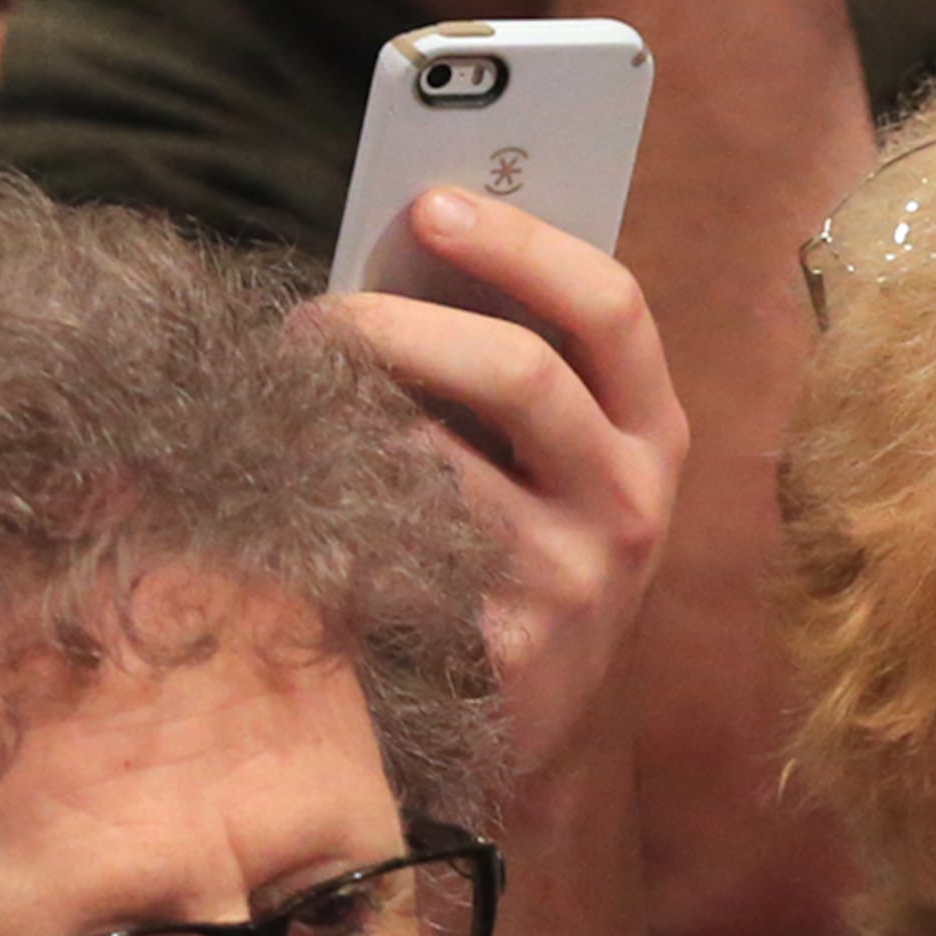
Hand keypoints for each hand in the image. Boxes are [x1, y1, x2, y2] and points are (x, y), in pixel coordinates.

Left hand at [323, 191, 686, 781]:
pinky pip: (396, 552)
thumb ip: (513, 371)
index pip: (612, 309)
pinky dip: (331, 513)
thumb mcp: (554, 464)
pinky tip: (288, 502)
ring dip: (344, 421)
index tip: (431, 204)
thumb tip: (403, 256)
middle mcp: (632, 504)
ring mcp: (575, 584)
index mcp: (654, 434)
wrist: (533, 732)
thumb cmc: (520, 552)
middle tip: (311, 318)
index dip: (522, 244)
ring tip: (282, 404)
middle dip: (399, 327)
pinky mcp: (507, 653)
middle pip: (522, 374)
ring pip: (441, 464)